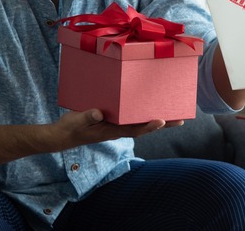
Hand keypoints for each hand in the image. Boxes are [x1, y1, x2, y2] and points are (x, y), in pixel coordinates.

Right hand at [57, 109, 181, 147]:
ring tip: (174, 114)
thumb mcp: (76, 121)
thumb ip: (87, 117)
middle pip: (144, 127)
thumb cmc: (70, 128)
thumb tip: (99, 113)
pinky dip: (144, 115)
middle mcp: (117, 129)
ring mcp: (116, 126)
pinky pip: (132, 118)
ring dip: (157, 119)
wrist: (63, 136)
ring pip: (140, 123)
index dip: (148, 126)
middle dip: (162, 124)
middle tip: (181, 119)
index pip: (133, 129)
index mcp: (110, 130)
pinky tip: (150, 108)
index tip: (162, 121)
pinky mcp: (114, 121)